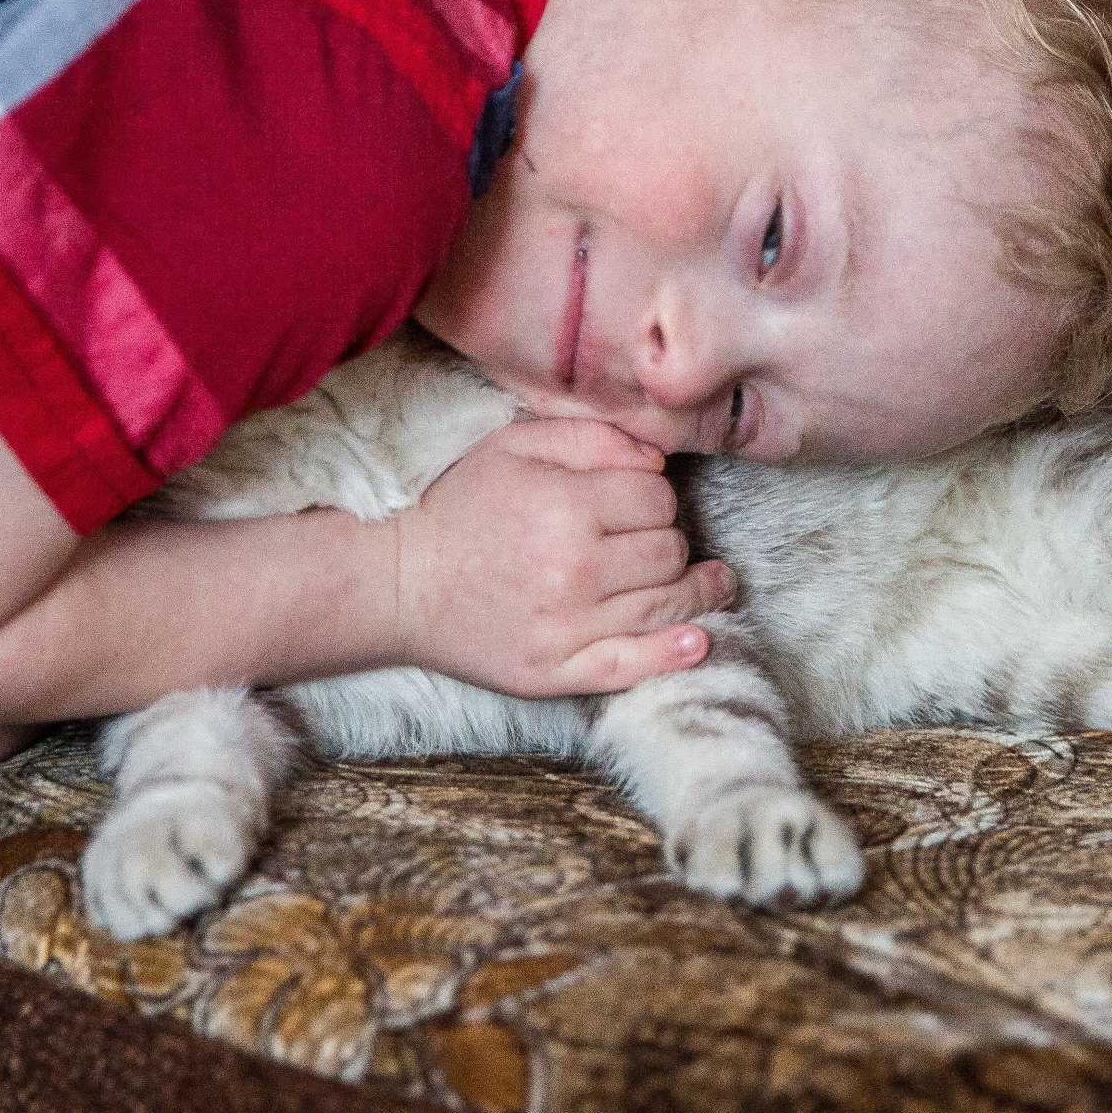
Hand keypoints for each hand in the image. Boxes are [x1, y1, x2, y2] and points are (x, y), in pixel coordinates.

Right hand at [391, 418, 732, 696]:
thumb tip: (656, 463)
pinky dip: (673, 654)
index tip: (639, 502)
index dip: (656, 497)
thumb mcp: (513, 446)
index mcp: (565, 507)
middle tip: (652, 540)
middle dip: (669, 540)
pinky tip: (700, 641)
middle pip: (668, 552)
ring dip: (697, 592)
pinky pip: (631, 667)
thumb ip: (590, 439)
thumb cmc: (457, 508)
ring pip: (665, 606)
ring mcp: (567, 628)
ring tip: (715, 582)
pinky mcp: (556, 673)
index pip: (657, 501)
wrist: (397, 583)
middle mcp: (574, 570)